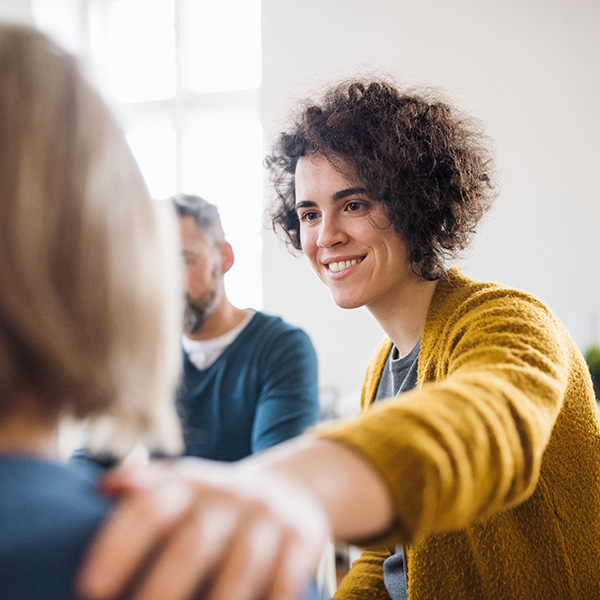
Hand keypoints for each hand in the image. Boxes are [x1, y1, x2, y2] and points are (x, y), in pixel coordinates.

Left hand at [77, 458, 329, 599]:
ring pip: (241, 566)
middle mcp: (229, 496)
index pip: (151, 507)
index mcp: (191, 483)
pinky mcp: (301, 537)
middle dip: (162, 589)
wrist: (289, 487)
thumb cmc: (219, 501)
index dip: (120, 545)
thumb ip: (147, 486)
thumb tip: (102, 489)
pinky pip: (286, 578)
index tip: (91, 586)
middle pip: (193, 543)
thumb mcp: (186, 484)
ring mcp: (267, 517)